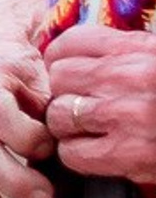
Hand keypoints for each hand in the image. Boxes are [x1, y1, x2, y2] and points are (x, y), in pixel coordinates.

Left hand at [43, 25, 155, 187]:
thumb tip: (72, 56)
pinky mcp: (130, 154)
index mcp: (140, 49)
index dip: (61, 58)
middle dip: (64, 92)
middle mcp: (129, 77)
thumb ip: (124, 53)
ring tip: (89, 130)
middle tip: (81, 104)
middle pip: (59, 77)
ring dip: (68, 126)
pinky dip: (78, 156)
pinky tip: (96, 154)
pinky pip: (73, 153)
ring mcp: (127, 116)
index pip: (70, 41)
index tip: (66, 70)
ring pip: (59, 114)